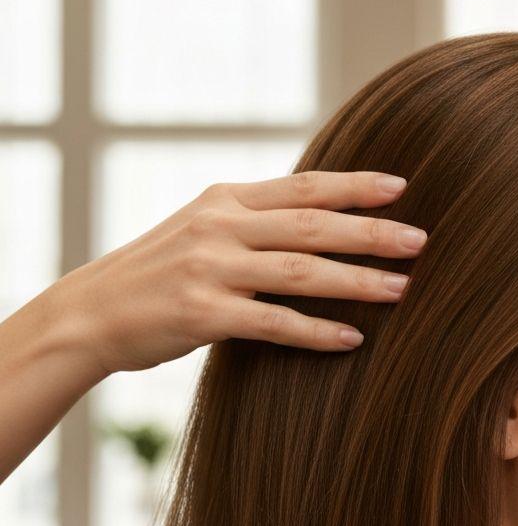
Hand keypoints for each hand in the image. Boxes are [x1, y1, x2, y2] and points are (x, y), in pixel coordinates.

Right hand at [49, 170, 427, 374]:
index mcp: (225, 199)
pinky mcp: (201, 314)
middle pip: (312, 225)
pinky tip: (351, 339)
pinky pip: (273, 322)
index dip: (354, 186)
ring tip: (401, 289)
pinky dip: (316, 332)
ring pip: (301, 272)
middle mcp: (220, 225)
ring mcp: (210, 268)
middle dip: (371, 233)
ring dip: (357, 281)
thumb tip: (319, 219)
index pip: (302, 186)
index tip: (401, 187)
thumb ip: (254, 221)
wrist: (90, 312)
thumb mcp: (201, 228)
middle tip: (420, 242)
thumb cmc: (158, 273)